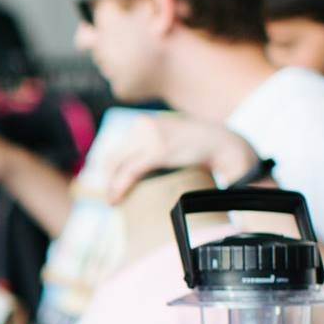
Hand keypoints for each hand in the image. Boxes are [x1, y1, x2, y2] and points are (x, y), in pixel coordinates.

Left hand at [100, 113, 258, 201]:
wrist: (219, 141)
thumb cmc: (194, 145)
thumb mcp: (167, 138)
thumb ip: (148, 146)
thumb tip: (128, 168)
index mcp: (143, 123)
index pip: (116, 147)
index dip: (105, 167)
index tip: (104, 182)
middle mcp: (143, 126)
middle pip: (113, 156)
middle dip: (105, 178)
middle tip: (106, 197)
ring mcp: (150, 137)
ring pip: (119, 164)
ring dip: (111, 185)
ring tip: (111, 200)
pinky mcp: (157, 151)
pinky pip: (131, 170)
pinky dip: (120, 185)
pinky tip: (116, 197)